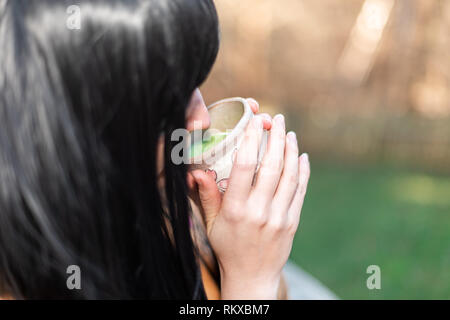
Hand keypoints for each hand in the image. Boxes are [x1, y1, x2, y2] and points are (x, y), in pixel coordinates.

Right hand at [188, 101, 309, 299]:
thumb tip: (197, 171)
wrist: (252, 276)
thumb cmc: (227, 246)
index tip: (255, 121)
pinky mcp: (292, 222)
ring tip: (289, 133)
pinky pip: (300, 191)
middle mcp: (258, 211)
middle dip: (275, 138)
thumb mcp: (211, 223)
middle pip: (271, 166)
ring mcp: (279, 217)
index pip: (244, 166)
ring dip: (291, 150)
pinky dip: (302, 171)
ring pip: (289, 176)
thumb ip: (207, 195)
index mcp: (235, 209)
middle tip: (276, 119)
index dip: (251, 139)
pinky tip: (301, 156)